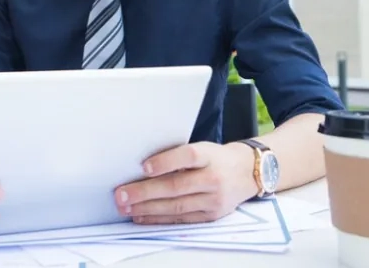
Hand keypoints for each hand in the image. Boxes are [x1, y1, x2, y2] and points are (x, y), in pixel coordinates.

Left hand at [114, 142, 256, 224]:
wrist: (247, 172)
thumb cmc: (216, 158)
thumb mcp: (202, 148)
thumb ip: (178, 156)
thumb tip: (143, 166)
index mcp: (210, 156)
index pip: (188, 156)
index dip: (166, 161)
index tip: (144, 166)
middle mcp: (213, 178)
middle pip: (176, 186)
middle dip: (145, 192)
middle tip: (122, 194)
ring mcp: (214, 200)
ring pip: (176, 206)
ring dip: (147, 208)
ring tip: (126, 207)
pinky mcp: (211, 215)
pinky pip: (181, 219)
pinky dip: (159, 218)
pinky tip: (142, 216)